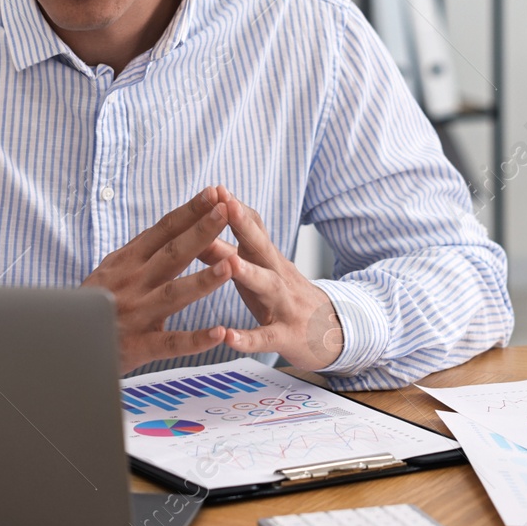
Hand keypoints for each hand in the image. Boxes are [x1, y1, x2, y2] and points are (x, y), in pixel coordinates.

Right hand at [82, 188, 243, 373]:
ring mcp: (135, 314)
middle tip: (226, 210)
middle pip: (172, 253)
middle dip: (201, 231)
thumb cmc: (94, 304)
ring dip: (203, 280)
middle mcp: (132, 283)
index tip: (215, 193)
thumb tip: (173, 224)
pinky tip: (219, 333)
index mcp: (128, 261)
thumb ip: (141, 252)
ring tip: (231, 266)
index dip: (190, 211)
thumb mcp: (112, 270)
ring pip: (174, 294)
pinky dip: (195, 339)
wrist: (62, 342)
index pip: (164, 230)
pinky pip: (171, 342)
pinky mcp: (138, 346)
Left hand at [198, 187, 343, 370]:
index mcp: (267, 259)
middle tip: (226, 204)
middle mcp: (278, 275)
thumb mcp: (258, 272)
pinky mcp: (287, 336)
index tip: (215, 188)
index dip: (235, 207)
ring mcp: (285, 305)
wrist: (333, 333)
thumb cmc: (283, 297)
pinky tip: (227, 337)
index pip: (253, 226)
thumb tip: (193, 232)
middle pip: (262, 246)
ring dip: (249, 273)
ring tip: (230, 262)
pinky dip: (247, 338)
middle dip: (244, 225)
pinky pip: (266, 338)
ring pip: (268, 286)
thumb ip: (225, 253)